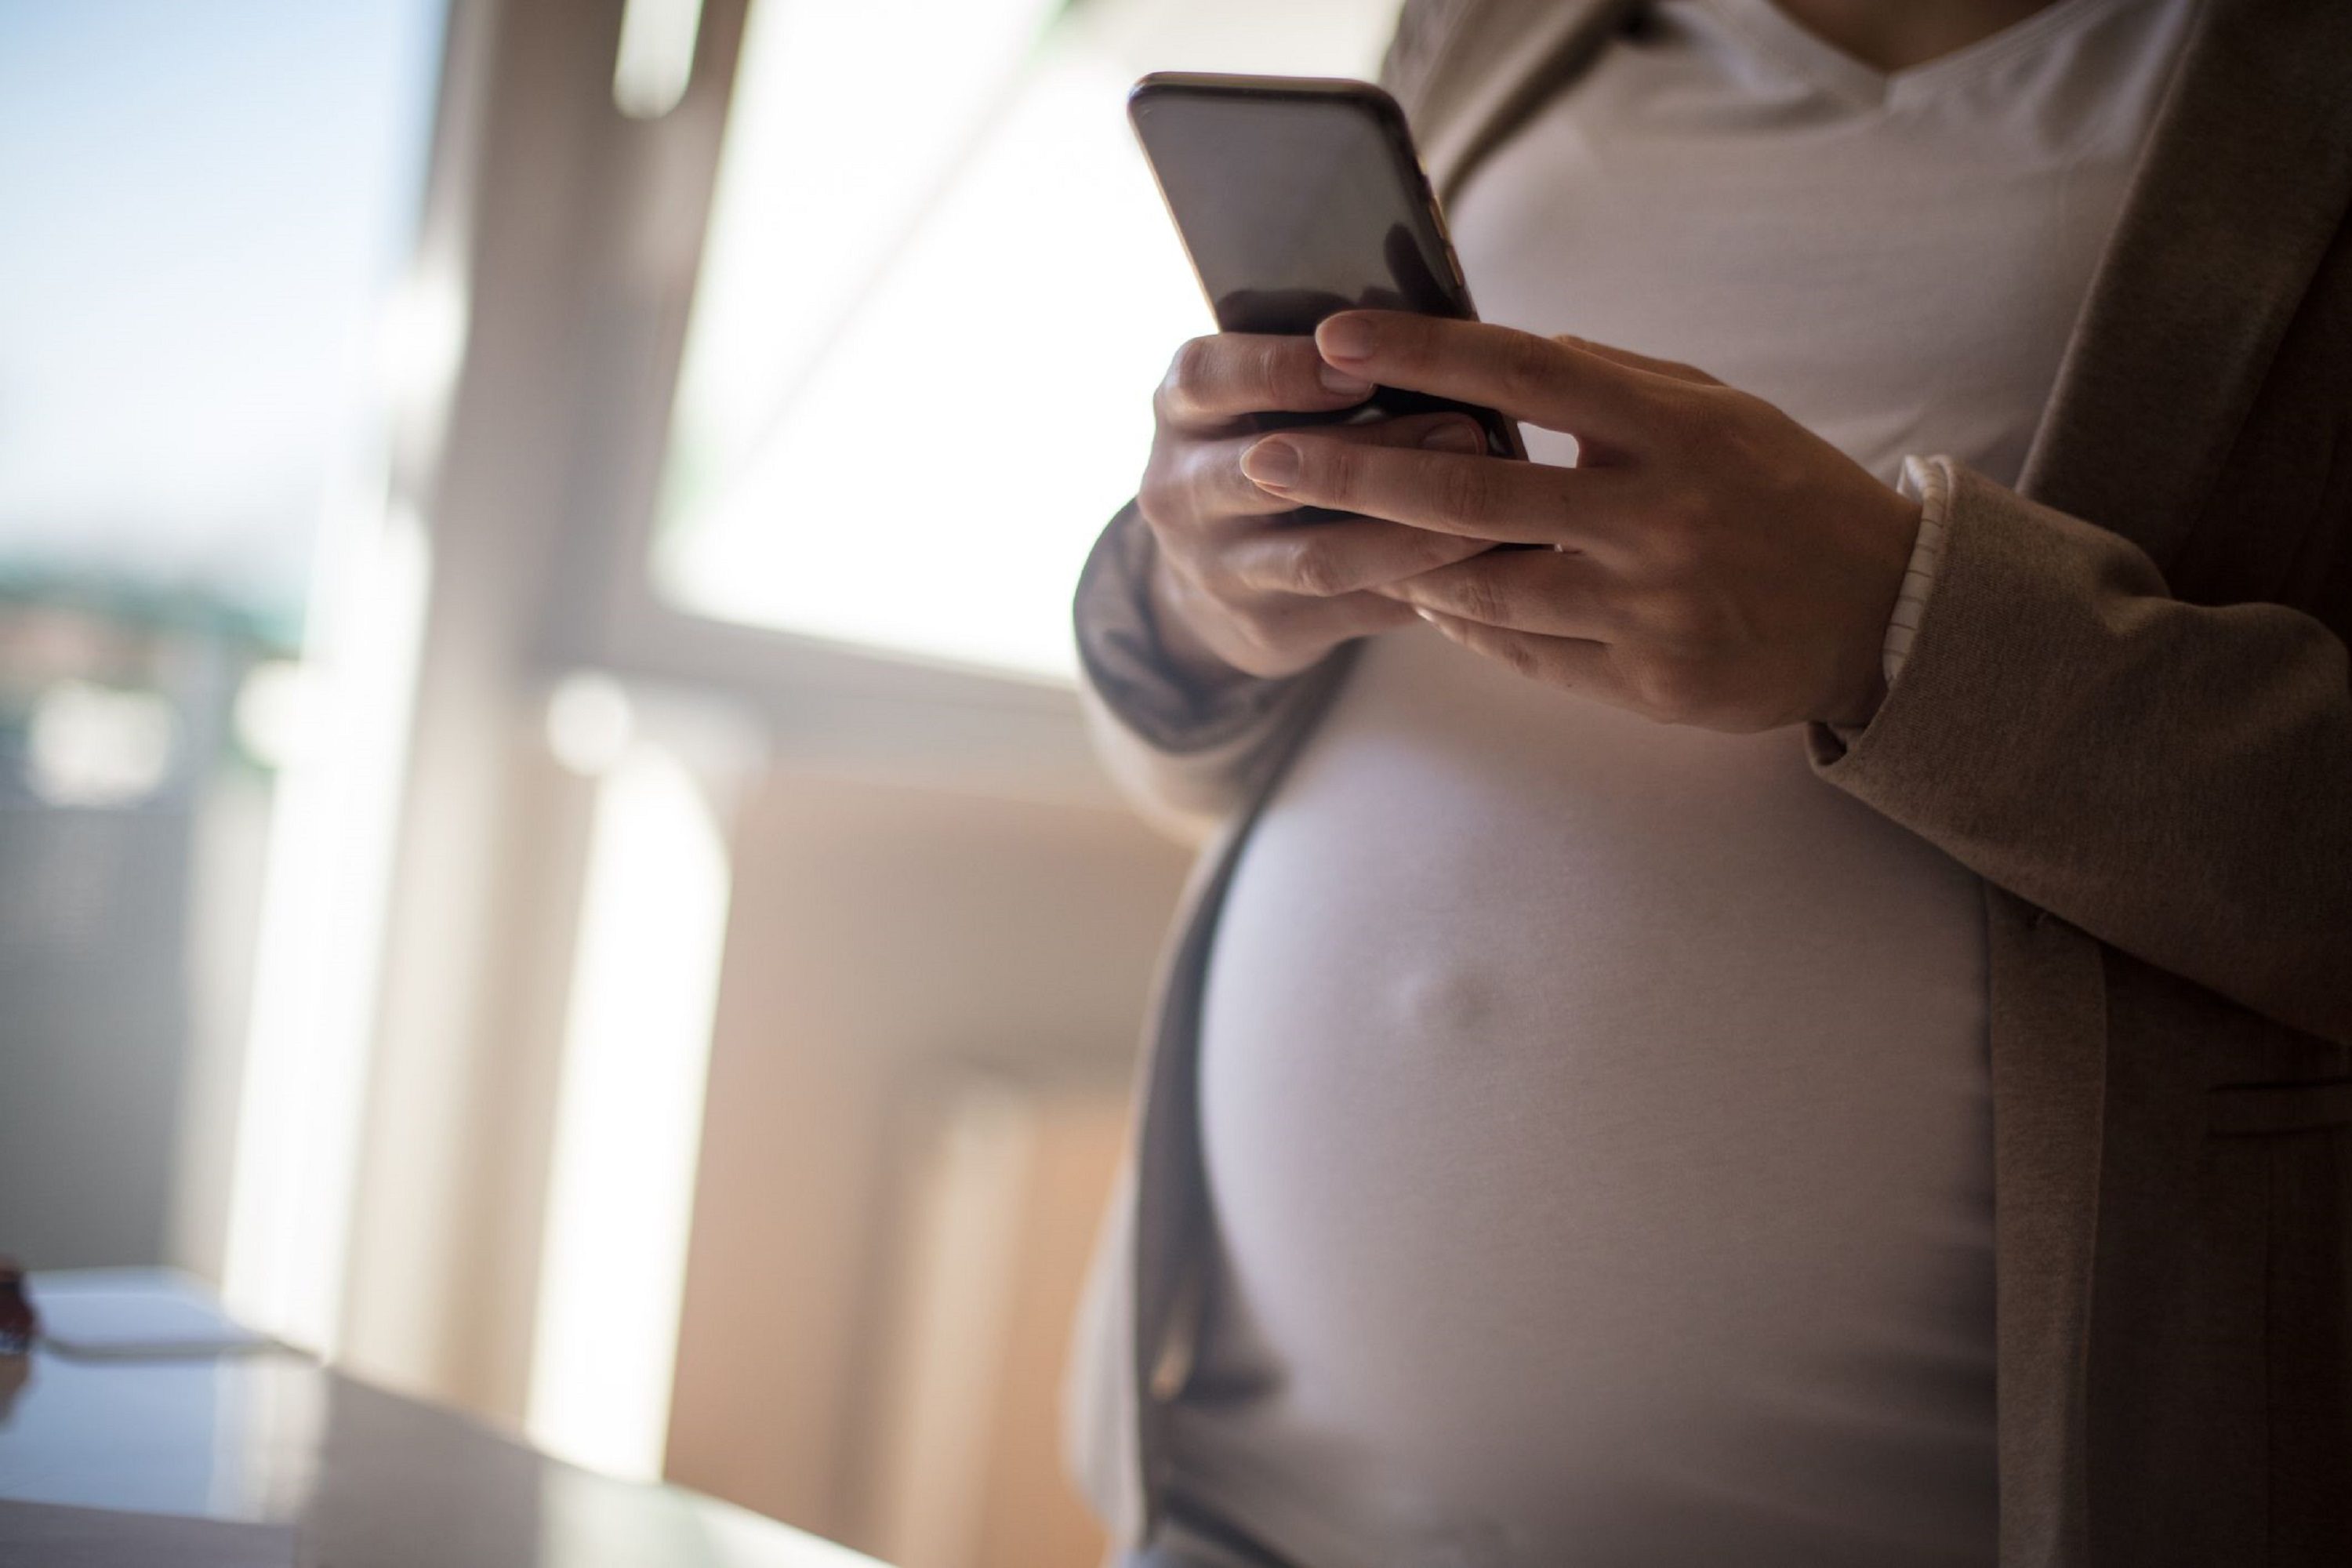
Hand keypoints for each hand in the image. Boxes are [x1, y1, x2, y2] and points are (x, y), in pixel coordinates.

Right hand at [1137, 332, 1495, 682]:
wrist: (1211, 577)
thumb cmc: (1263, 450)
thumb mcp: (1255, 401)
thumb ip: (1318, 370)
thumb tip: (1441, 339)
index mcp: (1179, 412)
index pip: (1204, 379)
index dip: (1279, 371)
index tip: (1361, 367)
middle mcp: (1179, 492)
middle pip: (1269, 471)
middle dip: (1376, 453)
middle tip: (1469, 431)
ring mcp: (1216, 569)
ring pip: (1317, 557)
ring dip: (1408, 533)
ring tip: (1487, 513)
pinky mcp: (1263, 628)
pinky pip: (1352, 611)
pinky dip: (1420, 589)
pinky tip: (1479, 570)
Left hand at [1233, 312, 1923, 730]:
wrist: (1880, 612)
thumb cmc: (1782, 492)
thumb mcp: (1716, 411)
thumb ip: (1613, 381)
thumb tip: (1498, 349)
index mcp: (1674, 429)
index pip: (1526, 372)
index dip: (1422, 353)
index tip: (1335, 337)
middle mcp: (1656, 516)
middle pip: (1471, 489)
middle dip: (1352, 472)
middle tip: (1267, 458)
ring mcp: (1648, 607)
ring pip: (1481, 586)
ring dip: (1397, 558)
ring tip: (1333, 530)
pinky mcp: (1647, 683)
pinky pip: (1521, 652)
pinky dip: (1461, 620)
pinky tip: (1423, 593)